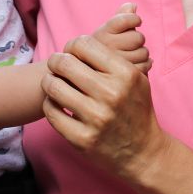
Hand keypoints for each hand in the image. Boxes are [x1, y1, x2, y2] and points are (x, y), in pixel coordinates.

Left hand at [42, 34, 168, 182]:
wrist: (143, 151)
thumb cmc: (136, 109)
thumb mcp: (137, 78)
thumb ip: (112, 58)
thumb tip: (79, 42)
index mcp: (125, 74)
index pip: (84, 45)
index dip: (73, 46)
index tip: (72, 53)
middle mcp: (111, 94)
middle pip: (65, 63)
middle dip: (56, 61)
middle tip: (57, 65)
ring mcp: (95, 118)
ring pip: (53, 86)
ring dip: (50, 82)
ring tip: (54, 83)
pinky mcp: (81, 139)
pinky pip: (51, 112)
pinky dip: (50, 104)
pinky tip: (57, 103)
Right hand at [89, 2, 151, 73]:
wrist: (85, 79)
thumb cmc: (98, 53)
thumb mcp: (105, 33)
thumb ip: (119, 18)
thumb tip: (132, 6)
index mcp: (100, 34)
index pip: (125, 20)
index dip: (134, 19)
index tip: (136, 21)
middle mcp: (105, 48)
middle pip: (138, 37)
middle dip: (137, 40)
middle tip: (130, 45)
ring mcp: (113, 64)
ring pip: (143, 52)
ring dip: (142, 54)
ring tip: (131, 57)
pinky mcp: (122, 77)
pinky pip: (145, 66)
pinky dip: (146, 64)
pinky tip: (137, 65)